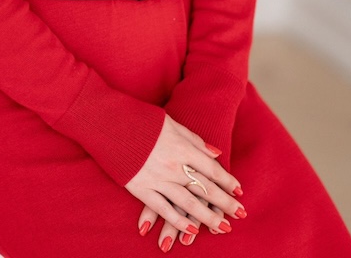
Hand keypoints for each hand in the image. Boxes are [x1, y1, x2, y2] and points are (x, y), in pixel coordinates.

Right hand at [124, 115, 244, 243]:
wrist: (110, 122)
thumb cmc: (142, 120)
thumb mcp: (171, 123)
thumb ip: (194, 140)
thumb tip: (215, 154)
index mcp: (182, 148)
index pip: (211, 169)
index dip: (227, 181)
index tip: (239, 192)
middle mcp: (173, 165)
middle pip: (204, 188)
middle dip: (224, 202)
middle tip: (240, 214)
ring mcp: (157, 179)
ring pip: (188, 203)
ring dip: (207, 217)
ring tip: (222, 228)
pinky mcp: (141, 188)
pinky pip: (163, 208)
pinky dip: (178, 220)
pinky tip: (191, 230)